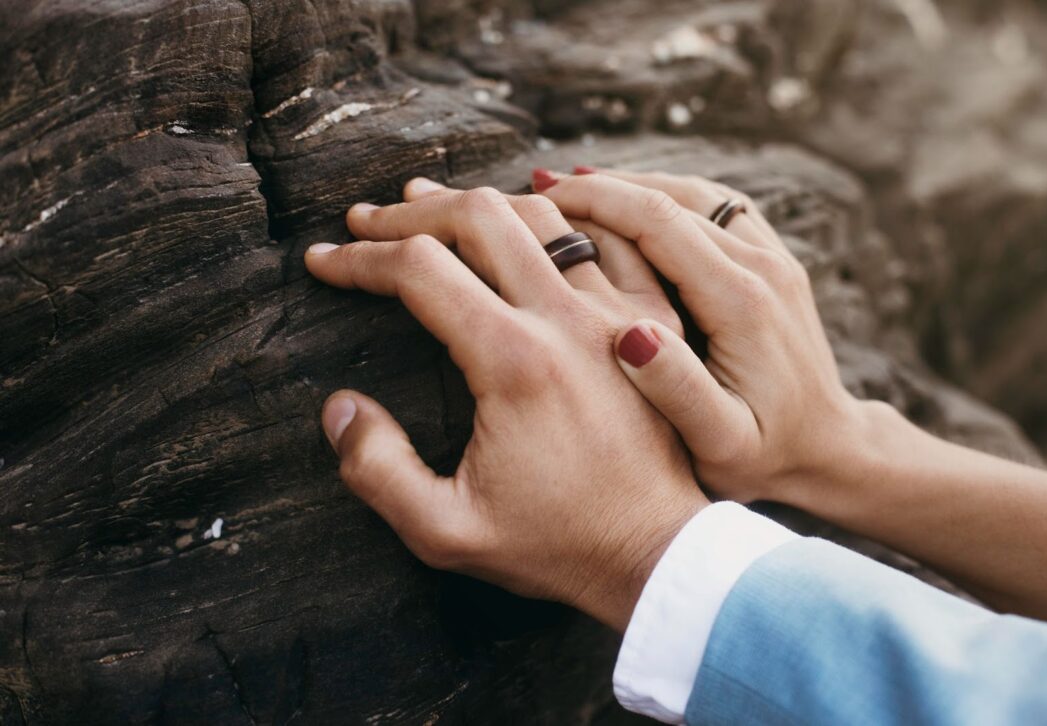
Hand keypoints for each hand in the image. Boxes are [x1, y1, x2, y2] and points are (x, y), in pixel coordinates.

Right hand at [305, 184, 707, 630]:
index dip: (358, 259)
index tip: (322, 261)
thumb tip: (339, 407)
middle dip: (411, 212)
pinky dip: (567, 216)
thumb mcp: (447, 532)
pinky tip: (535, 213)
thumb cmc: (557, 546)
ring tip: (433, 205)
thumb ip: (378, 470)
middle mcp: (565, 319)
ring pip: (544, 216)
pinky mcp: (649, 325)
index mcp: (512, 360)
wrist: (657, 554)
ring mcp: (613, 315)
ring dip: (482, 203)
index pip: (419, 269)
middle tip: (367, 218)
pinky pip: (611, 241)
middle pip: (480, 217)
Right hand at [534, 168, 867, 505]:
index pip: (658, 221)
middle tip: (539, 187)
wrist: (830, 450)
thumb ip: (676, 390)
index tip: (542, 196)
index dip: (596, 202)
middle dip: (602, 188)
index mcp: (741, 303)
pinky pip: (717, 208)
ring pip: (695, 194)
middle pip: (672, 198)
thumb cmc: (765, 457)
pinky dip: (668, 197)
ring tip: (574, 188)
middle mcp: (764, 267)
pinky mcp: (775, 263)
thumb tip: (629, 334)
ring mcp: (775, 260)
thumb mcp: (720, 443)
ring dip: (634, 185)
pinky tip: (632, 203)